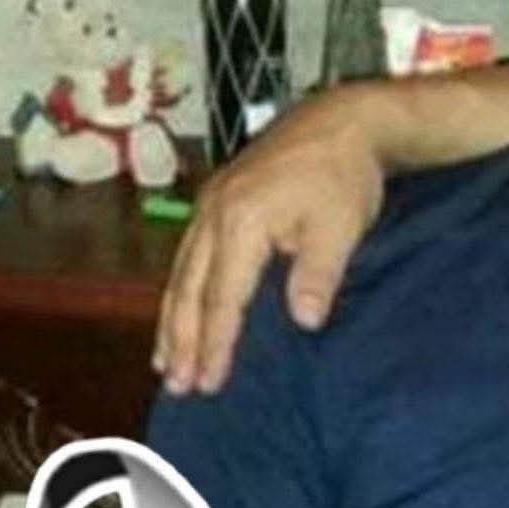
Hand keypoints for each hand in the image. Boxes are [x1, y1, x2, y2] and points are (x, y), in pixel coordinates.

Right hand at [152, 88, 383, 395]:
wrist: (340, 120)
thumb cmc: (343, 176)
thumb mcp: (341, 227)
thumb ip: (318, 274)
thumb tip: (304, 321)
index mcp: (241, 221)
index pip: (222, 298)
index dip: (214, 344)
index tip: (209, 382)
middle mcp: (213, 213)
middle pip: (189, 290)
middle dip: (181, 341)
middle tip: (177, 386)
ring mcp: (209, 205)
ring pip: (180, 274)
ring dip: (171, 321)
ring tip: (164, 363)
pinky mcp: (214, 200)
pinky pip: (186, 256)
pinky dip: (178, 291)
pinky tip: (176, 314)